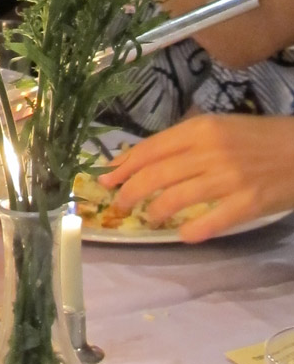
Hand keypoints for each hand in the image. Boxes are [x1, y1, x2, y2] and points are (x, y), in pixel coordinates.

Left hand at [105, 114, 293, 240]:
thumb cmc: (258, 137)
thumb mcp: (218, 127)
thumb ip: (185, 142)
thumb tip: (146, 160)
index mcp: (200, 129)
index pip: (151, 149)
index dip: (124, 166)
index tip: (106, 179)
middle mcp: (209, 152)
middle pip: (156, 175)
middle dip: (130, 192)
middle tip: (119, 204)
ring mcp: (227, 179)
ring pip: (176, 198)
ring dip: (155, 212)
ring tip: (149, 219)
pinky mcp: (246, 204)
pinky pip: (210, 221)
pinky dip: (192, 231)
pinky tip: (184, 235)